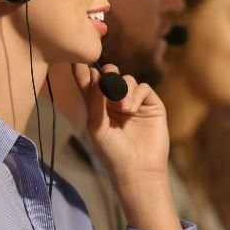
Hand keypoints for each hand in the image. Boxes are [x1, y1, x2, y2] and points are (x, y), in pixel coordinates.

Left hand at [71, 62, 169, 190]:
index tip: (77, 60)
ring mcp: (134, 103)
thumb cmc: (112, 152)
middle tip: (108, 75)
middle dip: (109, 73)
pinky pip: (144, 88)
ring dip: (124, 90)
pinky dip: (136, 94)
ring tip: (123, 108)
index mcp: (98, 107)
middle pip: (111, 77)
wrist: (138, 169)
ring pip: (128, 80)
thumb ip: (95, 100)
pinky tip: (131, 108)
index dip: (83, 71)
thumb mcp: (97, 126)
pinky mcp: (152, 105)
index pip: (90, 84)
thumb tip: (95, 74)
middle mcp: (116, 103)